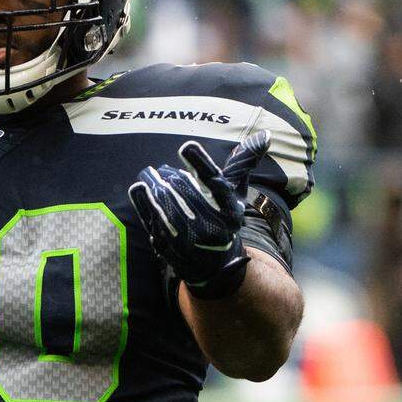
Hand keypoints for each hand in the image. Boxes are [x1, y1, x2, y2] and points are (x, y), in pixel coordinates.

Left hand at [129, 130, 271, 298]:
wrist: (215, 265)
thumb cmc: (224, 220)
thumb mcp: (236, 195)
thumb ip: (243, 166)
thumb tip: (263, 135)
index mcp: (231, 211)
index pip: (215, 183)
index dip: (200, 164)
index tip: (186, 146)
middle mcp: (213, 227)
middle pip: (187, 194)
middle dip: (172, 178)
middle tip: (162, 169)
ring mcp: (190, 240)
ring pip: (168, 208)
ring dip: (155, 188)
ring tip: (148, 174)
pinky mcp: (171, 249)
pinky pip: (154, 223)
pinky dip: (144, 204)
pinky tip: (138, 188)